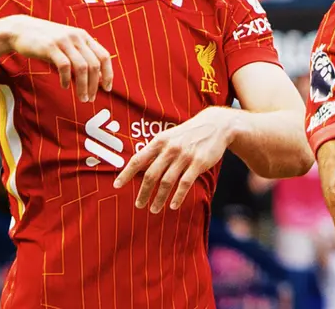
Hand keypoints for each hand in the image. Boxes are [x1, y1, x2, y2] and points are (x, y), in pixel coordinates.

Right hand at [1, 15, 112, 101]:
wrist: (20, 29)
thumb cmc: (45, 41)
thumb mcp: (67, 46)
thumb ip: (82, 57)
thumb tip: (99, 77)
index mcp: (84, 36)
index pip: (104, 56)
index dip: (108, 73)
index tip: (107, 88)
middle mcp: (77, 37)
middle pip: (94, 64)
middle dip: (95, 84)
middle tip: (91, 98)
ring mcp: (64, 41)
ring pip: (82, 67)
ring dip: (83, 86)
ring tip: (82, 98)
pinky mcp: (50, 46)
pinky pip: (64, 66)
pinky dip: (66, 79)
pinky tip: (64, 86)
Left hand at [114, 106, 236, 212]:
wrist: (217, 125)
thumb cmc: (189, 133)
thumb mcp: (170, 136)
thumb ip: (156, 151)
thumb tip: (138, 168)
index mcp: (160, 141)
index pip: (138, 159)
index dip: (126, 173)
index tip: (117, 186)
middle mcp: (170, 148)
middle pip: (151, 174)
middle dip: (143, 192)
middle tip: (139, 204)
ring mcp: (185, 156)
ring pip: (167, 181)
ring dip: (159, 198)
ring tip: (154, 209)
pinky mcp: (199, 163)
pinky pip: (185, 183)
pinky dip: (178, 196)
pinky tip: (173, 206)